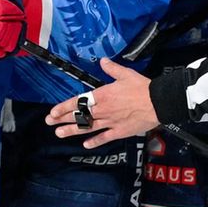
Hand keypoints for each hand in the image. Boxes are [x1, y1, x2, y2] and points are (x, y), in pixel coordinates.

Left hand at [45, 59, 160, 148]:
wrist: (157, 103)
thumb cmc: (142, 87)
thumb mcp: (126, 74)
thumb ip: (112, 69)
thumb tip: (103, 61)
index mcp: (103, 95)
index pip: (79, 102)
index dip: (64, 107)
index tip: (53, 111)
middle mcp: (103, 110)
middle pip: (79, 115)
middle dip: (63, 119)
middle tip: (50, 122)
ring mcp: (110, 122)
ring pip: (87, 127)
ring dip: (72, 131)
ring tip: (59, 133)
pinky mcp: (120, 131)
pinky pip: (105, 137)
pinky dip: (95, 141)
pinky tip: (86, 145)